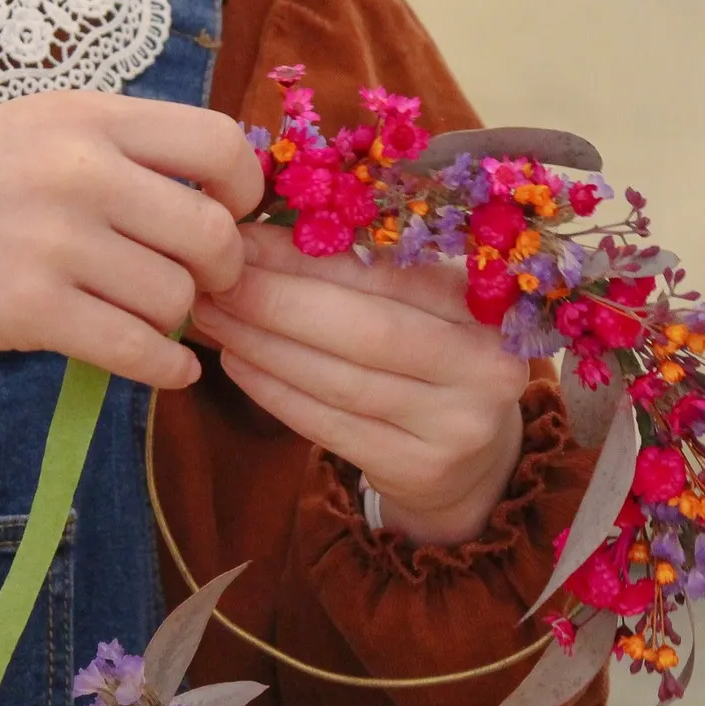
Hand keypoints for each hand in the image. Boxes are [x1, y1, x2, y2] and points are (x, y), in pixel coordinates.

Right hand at [0, 91, 263, 387]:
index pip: (219, 143)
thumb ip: (110, 150)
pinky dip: (166, 370)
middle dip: (221, 269)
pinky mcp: (28, 311)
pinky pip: (139, 351)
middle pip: (213, 231)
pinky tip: (163, 371)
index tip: (231, 216)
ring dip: (179, 321)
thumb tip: (206, 195)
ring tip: (155, 321)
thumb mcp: (25, 128)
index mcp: (84, 115)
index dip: (244, 190)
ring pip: (177, 297)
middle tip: (202, 286)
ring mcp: (55, 240)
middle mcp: (80, 169)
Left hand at [190, 222, 528, 545]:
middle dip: (276, 301)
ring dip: (263, 344)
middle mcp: (486, 366)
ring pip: (338, 380)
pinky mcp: (419, 470)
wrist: (477, 457)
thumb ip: (370, 268)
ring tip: (214, 315)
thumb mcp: (429, 303)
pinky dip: (273, 390)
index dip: (308, 257)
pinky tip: (235, 361)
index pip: (388, 274)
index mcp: (490, 303)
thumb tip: (261, 235)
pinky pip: (328, 426)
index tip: (243, 238)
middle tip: (215, 279)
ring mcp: (456, 426)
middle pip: (365, 330)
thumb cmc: (439, 355)